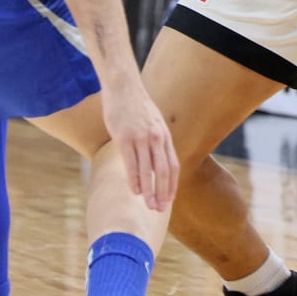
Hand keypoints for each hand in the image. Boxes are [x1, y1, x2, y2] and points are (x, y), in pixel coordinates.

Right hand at [100, 76, 178, 211]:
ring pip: (148, 170)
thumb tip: (156, 160)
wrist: (123, 86)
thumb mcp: (153, 121)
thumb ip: (156, 140)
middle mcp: (156, 138)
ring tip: (148, 205)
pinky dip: (134, 179)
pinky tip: (134, 191)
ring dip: (149, 191)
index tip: (170, 199)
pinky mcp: (124, 137)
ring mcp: (141, 138)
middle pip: (164, 171)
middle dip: (163, 192)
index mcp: (164, 136)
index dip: (172, 185)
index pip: (173, 165)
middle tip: (160, 209)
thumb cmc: (136, 106)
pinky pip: (131, 163)